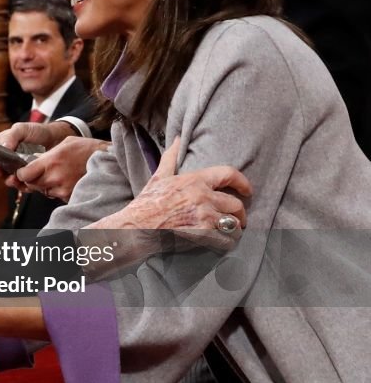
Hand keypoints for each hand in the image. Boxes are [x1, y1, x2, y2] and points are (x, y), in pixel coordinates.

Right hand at [0, 120, 74, 185]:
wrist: (57, 139)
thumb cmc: (36, 132)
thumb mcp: (22, 129)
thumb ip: (11, 135)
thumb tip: (3, 145)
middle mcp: (1, 162)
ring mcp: (13, 172)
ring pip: (3, 181)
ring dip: (6, 180)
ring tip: (14, 175)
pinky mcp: (26, 180)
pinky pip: (20, 187)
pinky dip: (22, 184)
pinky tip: (26, 179)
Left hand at [15, 136, 108, 201]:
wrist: (107, 160)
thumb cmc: (86, 149)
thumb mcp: (64, 144)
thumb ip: (47, 154)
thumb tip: (34, 161)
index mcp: (51, 161)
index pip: (24, 175)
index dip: (21, 174)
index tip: (23, 171)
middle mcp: (55, 177)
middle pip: (32, 184)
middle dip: (33, 179)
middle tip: (41, 172)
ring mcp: (62, 189)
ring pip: (43, 191)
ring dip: (45, 185)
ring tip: (57, 175)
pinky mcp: (70, 197)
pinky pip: (56, 195)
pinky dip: (57, 190)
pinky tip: (65, 180)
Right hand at [85, 138, 250, 238]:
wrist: (136, 228)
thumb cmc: (146, 204)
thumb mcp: (159, 177)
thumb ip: (171, 158)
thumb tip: (177, 139)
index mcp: (195, 180)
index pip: (229, 173)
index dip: (243, 182)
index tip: (247, 190)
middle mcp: (203, 196)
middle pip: (236, 204)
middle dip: (240, 214)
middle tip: (239, 220)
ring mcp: (204, 216)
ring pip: (234, 224)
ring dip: (234, 230)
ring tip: (230, 233)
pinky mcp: (203, 234)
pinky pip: (226, 240)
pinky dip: (226, 243)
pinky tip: (222, 244)